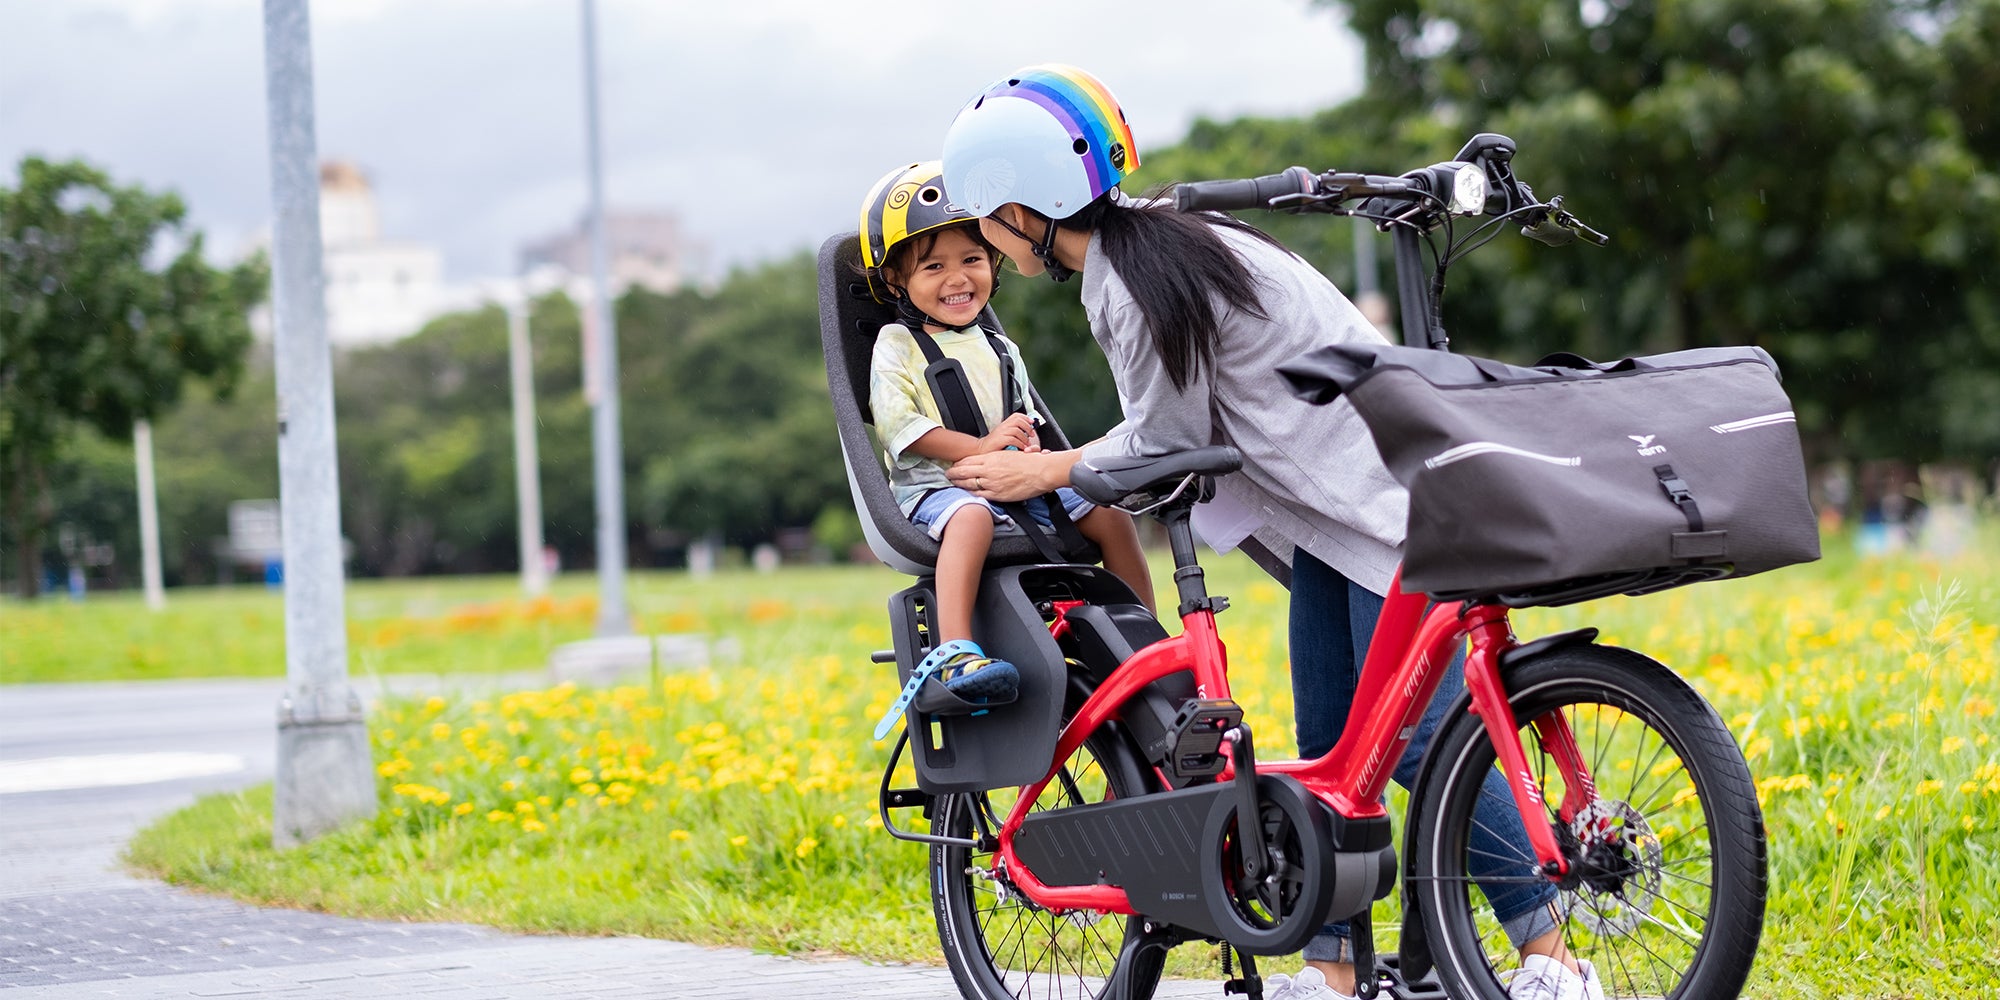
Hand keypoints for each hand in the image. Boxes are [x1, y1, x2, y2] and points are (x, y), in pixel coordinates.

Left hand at [950, 448, 1069, 501]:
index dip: (958, 463)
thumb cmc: (1030, 462)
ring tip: (953, 483)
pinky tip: (966, 493)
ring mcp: (992, 483)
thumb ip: (997, 459)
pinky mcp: (998, 494)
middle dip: (952, 473)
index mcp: (992, 457)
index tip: (955, 465)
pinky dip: (970, 493)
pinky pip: (979, 495)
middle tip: (947, 475)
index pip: (968, 460)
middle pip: (963, 471)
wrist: (1042, 471)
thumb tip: (990, 461)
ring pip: (968, 484)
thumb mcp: (1010, 454)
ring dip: (958, 484)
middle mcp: (989, 470)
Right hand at [978, 413, 1036, 453]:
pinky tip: (1022, 448)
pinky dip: (1020, 444)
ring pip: (1017, 430)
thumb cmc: (993, 444)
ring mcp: (1001, 433)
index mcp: (1004, 424)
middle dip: (1028, 427)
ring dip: (1025, 438)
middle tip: (1032, 435)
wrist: (981, 449)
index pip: (1016, 415)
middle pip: (1018, 421)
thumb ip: (1012, 431)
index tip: (1032, 423)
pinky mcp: (1000, 440)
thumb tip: (1026, 432)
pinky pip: (1013, 439)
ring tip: (1027, 444)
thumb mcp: (1003, 434)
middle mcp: (1003, 426)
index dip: (1026, 418)